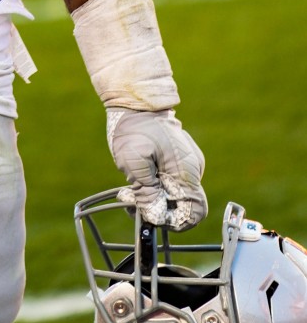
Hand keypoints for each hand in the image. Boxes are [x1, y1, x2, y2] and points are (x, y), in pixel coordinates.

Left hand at [107, 108, 206, 230]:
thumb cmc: (134, 127)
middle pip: (181, 205)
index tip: (150, 215)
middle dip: (157, 208)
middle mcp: (192, 170)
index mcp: (187, 171)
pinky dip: (154, 186)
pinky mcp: (177, 160)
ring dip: (152, 197)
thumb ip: (146, 191)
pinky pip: (170, 182)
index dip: (173, 221)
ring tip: (128, 191)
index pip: (193, 212)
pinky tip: (135, 180)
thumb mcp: (134, 161)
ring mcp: (186, 164)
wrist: (135, 101)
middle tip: (131, 201)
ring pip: (173, 195)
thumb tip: (154, 215)